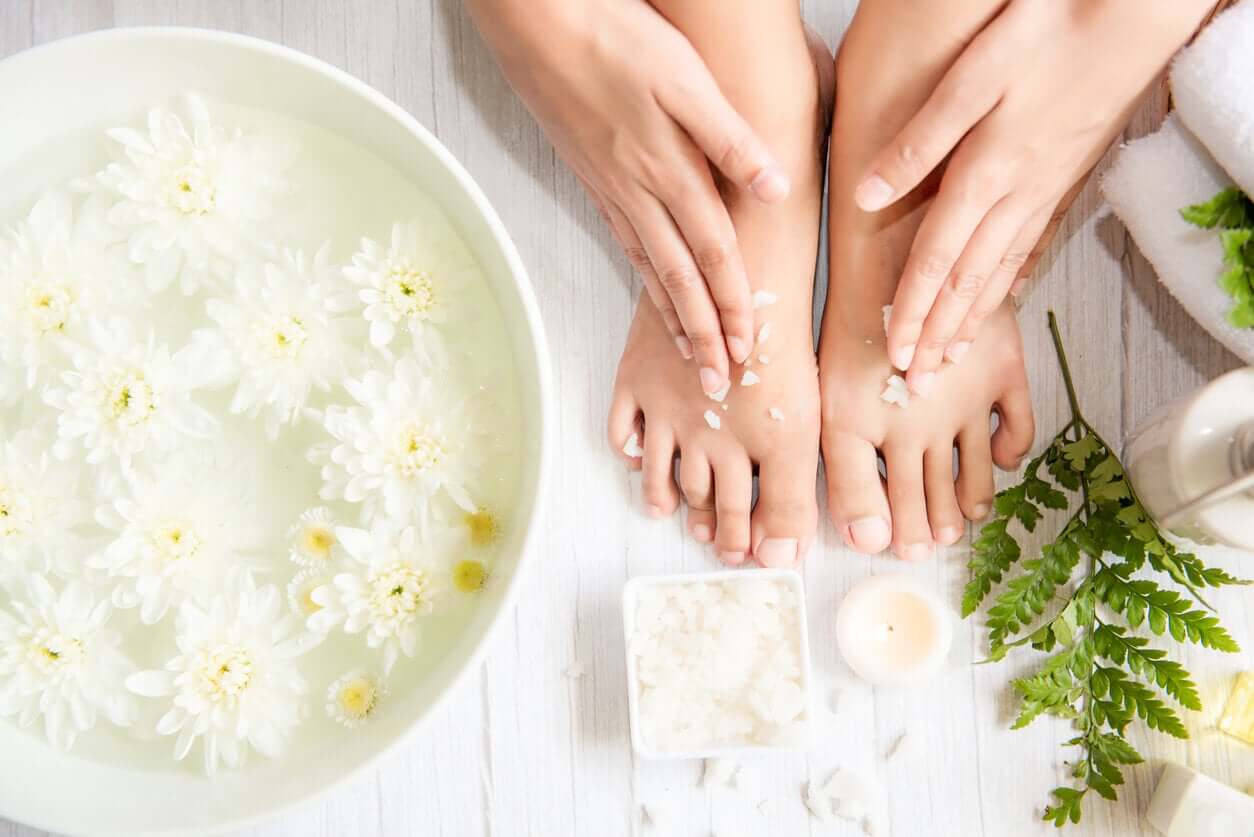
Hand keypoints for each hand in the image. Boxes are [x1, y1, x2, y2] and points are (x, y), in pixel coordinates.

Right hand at [467, 0, 789, 393]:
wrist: (539, 23)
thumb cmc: (615, 39)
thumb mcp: (683, 78)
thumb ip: (730, 139)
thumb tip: (776, 190)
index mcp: (669, 173)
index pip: (712, 259)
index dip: (733, 310)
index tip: (747, 355)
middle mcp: (638, 193)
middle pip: (679, 280)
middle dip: (703, 336)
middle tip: (716, 385)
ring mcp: (612, 190)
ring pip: (649, 268)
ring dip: (672, 316)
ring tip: (688, 355)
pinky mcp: (594, 178)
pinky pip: (626, 244)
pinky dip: (644, 278)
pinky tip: (651, 287)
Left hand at [858, 0, 1214, 394]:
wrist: (1136, 14)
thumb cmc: (1051, 31)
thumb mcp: (973, 75)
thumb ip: (919, 142)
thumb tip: (867, 195)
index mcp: (987, 172)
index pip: (936, 260)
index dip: (912, 311)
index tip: (894, 352)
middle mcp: (1018, 193)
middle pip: (968, 281)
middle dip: (938, 336)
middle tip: (917, 383)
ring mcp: (1046, 189)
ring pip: (1002, 271)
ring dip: (972, 319)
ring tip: (952, 358)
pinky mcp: (1066, 177)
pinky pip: (1032, 245)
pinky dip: (1013, 280)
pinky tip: (1005, 298)